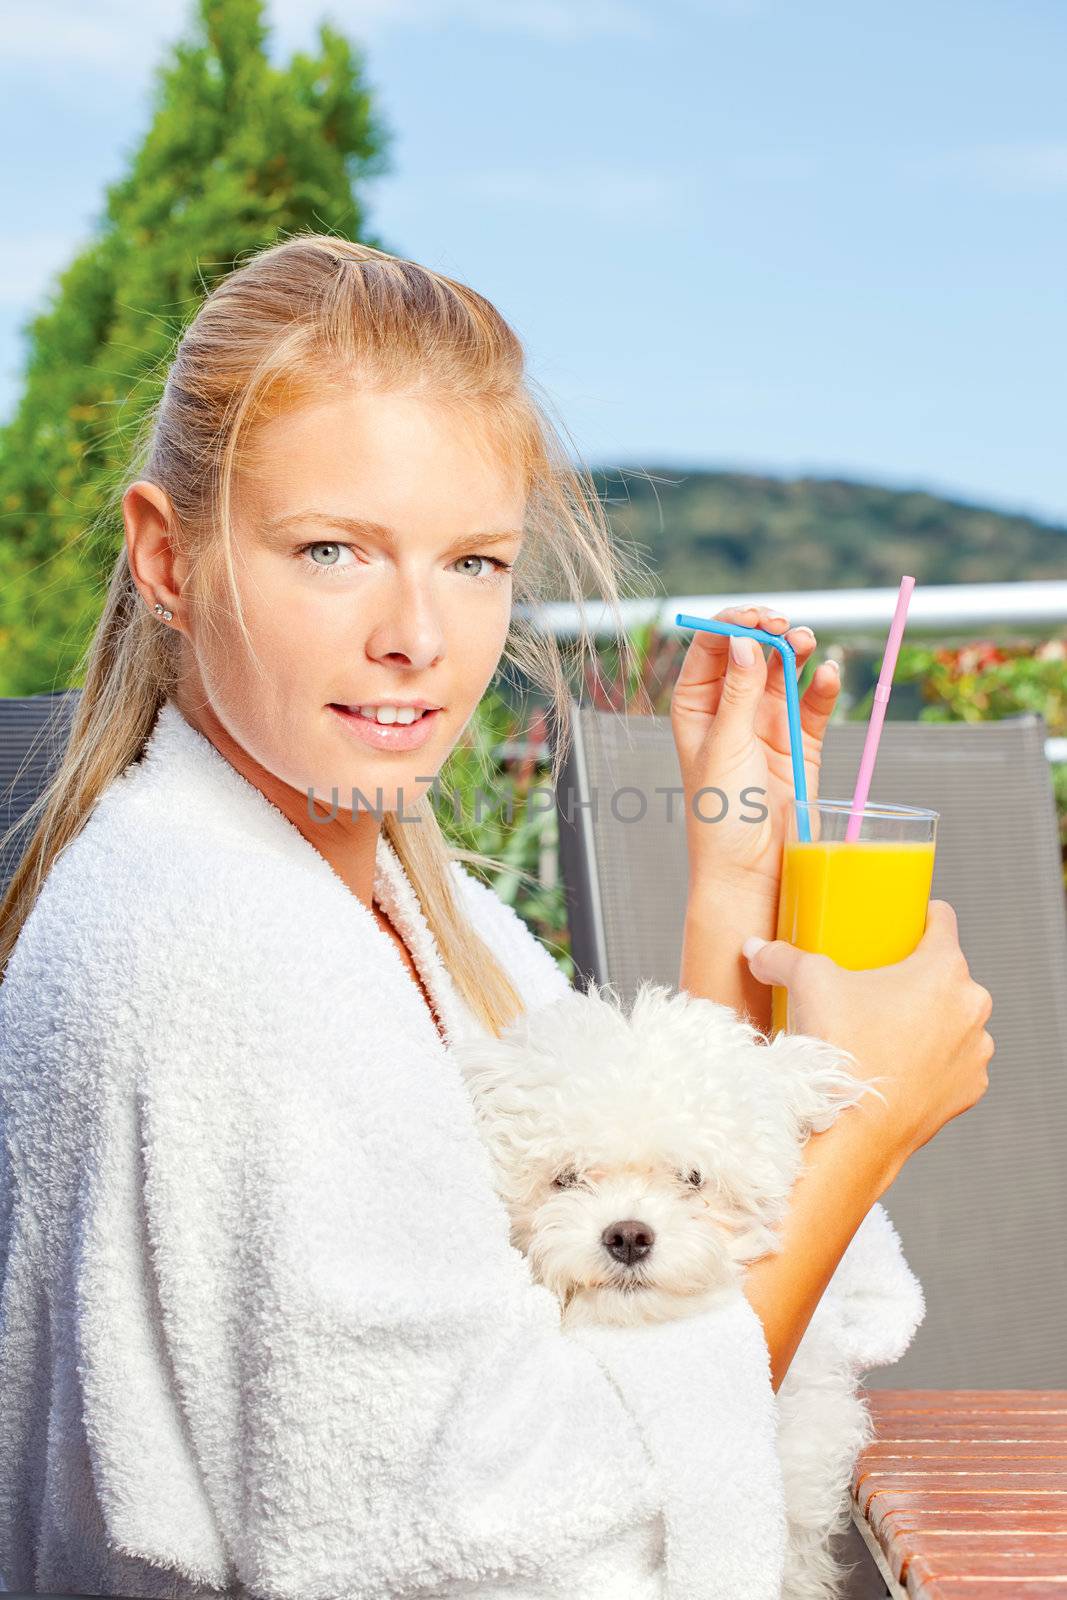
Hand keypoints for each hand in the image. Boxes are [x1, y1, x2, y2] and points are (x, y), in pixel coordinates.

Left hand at [671, 603, 840, 907]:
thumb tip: (745, 642)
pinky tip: (828, 674)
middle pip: (751, 651)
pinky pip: (814, 702)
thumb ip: (739, 693)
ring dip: (797, 650)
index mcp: (696, 707)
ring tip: (807, 643)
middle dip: (768, 631)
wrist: (752, 867)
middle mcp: (731, 709)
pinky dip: (823, 684)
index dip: (732, 625)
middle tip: (785, 626)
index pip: (712, 649)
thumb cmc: (721, 814)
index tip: (755, 618)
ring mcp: (767, 723)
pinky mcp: (801, 742)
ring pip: (785, 671)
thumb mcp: (725, 746)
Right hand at [742, 899, 993, 1172]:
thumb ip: (781, 957)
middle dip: (916, 976)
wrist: (855, 1132)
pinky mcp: (969, 1089)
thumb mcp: (806, 985)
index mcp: (943, 969)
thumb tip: (754, 949)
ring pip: (953, 1020)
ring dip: (930, 1019)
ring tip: (886, 1029)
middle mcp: (972, 1006)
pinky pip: (953, 1062)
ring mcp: (975, 1052)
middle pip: (946, 974)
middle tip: (876, 983)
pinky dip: (933, 1060)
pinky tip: (899, 1065)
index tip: (901, 923)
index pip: (942, 920)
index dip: (920, 915)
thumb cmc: (841, 1048)